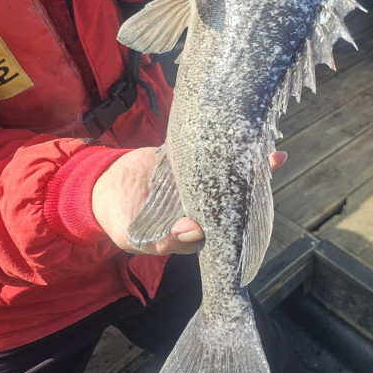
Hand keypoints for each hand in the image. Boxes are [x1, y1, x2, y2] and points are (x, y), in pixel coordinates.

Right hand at [92, 147, 286, 255]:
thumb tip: (193, 231)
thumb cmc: (121, 220)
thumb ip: (163, 240)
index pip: (223, 224)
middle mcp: (199, 204)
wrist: (100, 187)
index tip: (253, 203)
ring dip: (244, 162)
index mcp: (193, 227)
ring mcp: (193, 181)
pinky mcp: (183, 160)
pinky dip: (221, 143)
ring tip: (270, 152)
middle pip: (230, 196)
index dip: (239, 216)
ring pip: (222, 174)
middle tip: (272, 164)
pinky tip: (239, 133)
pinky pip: (205, 152)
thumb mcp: (136, 238)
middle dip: (252, 183)